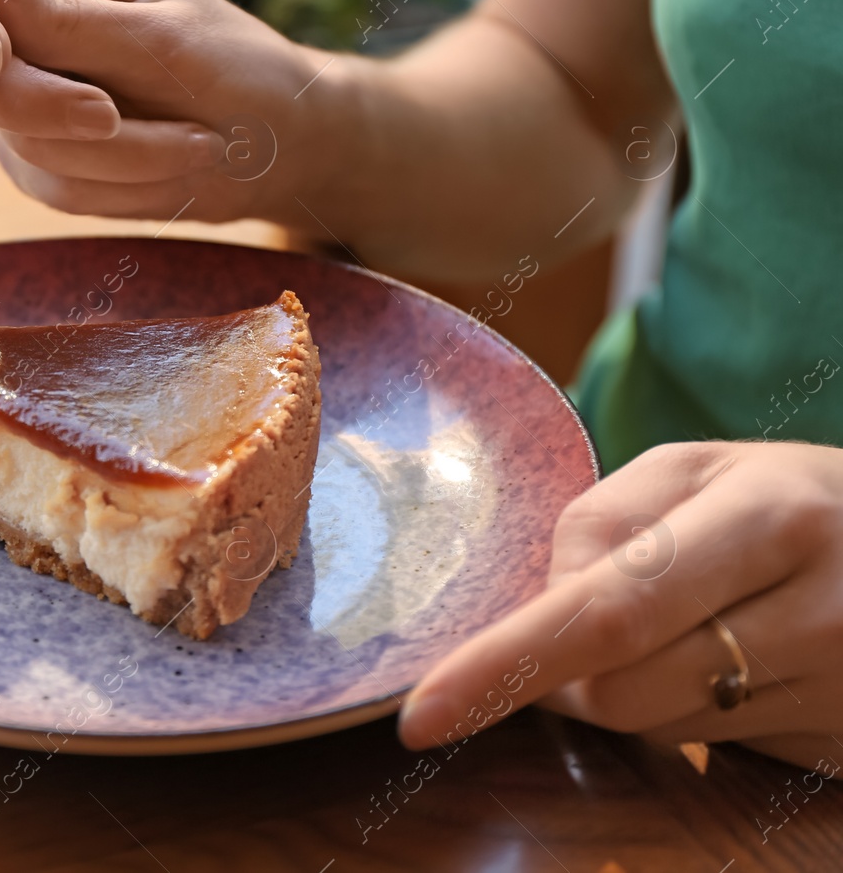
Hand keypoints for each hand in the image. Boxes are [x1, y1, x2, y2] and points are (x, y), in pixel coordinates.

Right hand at [0, 0, 333, 222]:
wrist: (277, 144)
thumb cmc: (235, 67)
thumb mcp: (161, 35)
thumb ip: (66, 15)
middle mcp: (17, 25)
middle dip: (31, 103)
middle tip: (109, 118)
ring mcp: (21, 98)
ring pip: (10, 138)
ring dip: (111, 152)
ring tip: (192, 138)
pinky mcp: (38, 159)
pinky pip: (46, 183)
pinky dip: (116, 181)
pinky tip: (173, 159)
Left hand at [398, 441, 842, 769]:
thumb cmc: (794, 500)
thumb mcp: (704, 470)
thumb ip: (605, 522)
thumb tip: (544, 608)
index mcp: (769, 519)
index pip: (610, 610)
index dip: (506, 664)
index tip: (423, 715)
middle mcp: (819, 613)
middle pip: (622, 693)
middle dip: (571, 671)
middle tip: (595, 622)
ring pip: (665, 731)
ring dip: (635, 689)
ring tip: (697, 625)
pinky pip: (719, 755)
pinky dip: (695, 713)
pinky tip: (742, 661)